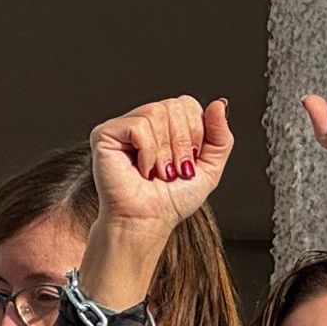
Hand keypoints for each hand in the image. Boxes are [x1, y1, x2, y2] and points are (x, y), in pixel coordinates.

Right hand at [89, 96, 232, 241]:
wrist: (147, 221)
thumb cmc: (171, 200)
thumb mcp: (210, 168)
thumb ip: (221, 136)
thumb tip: (219, 105)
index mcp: (166, 124)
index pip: (187, 104)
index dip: (195, 133)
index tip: (188, 162)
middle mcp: (144, 120)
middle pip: (174, 105)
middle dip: (181, 143)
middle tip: (173, 171)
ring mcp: (123, 126)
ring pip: (156, 113)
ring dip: (164, 151)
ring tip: (158, 172)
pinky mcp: (105, 134)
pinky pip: (138, 126)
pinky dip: (148, 152)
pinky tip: (143, 169)